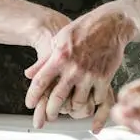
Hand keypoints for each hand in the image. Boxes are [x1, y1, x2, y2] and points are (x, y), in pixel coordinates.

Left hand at [25, 7, 135, 132]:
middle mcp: (73, 68)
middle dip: (50, 111)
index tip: (30, 104)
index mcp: (59, 57)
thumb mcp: (59, 39)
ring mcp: (90, 74)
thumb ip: (44, 60)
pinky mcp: (104, 78)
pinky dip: (93, 102)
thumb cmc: (84, 29)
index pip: (40, 82)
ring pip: (77, 103)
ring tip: (70, 108)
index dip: (32, 96)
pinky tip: (89, 99)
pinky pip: (97, 99)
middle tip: (49, 115)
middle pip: (57, 99)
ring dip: (73, 108)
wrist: (111, 24)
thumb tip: (28, 74)